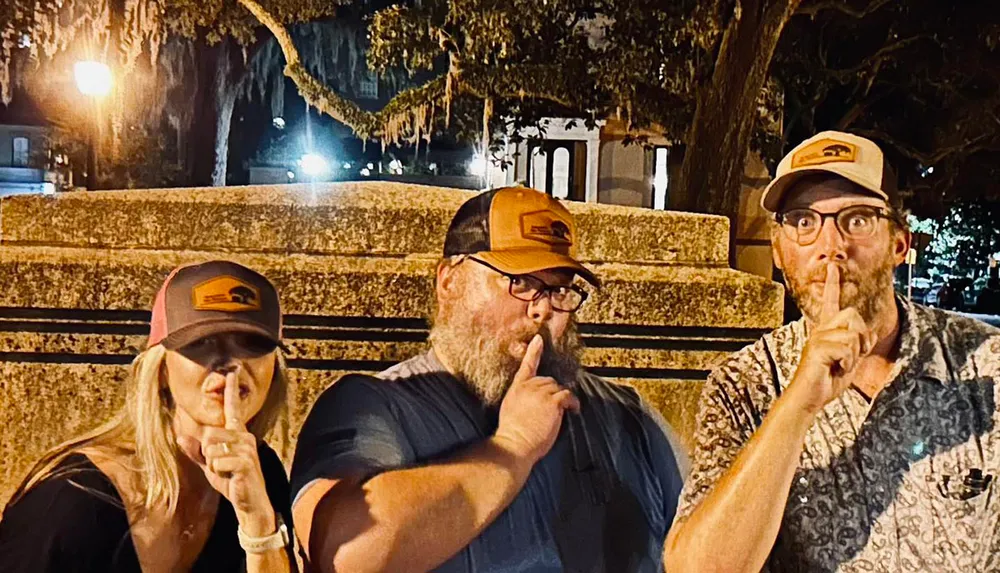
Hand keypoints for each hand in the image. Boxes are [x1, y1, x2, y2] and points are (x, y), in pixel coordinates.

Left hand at [178, 370, 275, 535]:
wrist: (250, 503)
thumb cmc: (233, 482)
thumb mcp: (211, 466)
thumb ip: (196, 451)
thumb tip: (180, 436)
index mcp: (238, 434)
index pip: (233, 409)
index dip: (231, 390)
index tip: (232, 372)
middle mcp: (245, 437)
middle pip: (210, 434)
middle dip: (207, 453)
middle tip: (221, 466)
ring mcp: (247, 449)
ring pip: (211, 448)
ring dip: (213, 465)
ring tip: (227, 473)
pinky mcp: (245, 463)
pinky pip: (217, 462)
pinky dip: (218, 473)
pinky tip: (231, 479)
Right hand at [493, 335, 580, 464]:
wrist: (515, 443)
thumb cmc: (513, 433)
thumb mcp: (510, 409)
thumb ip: (522, 399)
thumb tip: (535, 400)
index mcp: (517, 388)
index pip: (527, 365)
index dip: (533, 351)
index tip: (538, 339)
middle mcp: (529, 386)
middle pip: (548, 380)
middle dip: (553, 392)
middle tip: (553, 408)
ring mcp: (540, 393)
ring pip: (559, 388)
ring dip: (563, 399)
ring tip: (564, 412)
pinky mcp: (552, 402)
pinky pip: (568, 396)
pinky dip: (573, 403)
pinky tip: (574, 410)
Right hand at [787, 264, 876, 414]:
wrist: (808, 398)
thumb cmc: (826, 381)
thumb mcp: (850, 361)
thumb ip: (859, 345)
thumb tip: (872, 333)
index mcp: (826, 330)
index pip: (830, 302)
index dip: (831, 284)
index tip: (832, 267)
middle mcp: (820, 330)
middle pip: (853, 315)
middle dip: (861, 337)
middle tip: (851, 356)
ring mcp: (817, 338)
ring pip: (853, 334)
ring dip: (854, 355)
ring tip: (840, 366)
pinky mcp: (817, 349)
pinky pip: (847, 349)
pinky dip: (848, 363)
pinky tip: (835, 369)